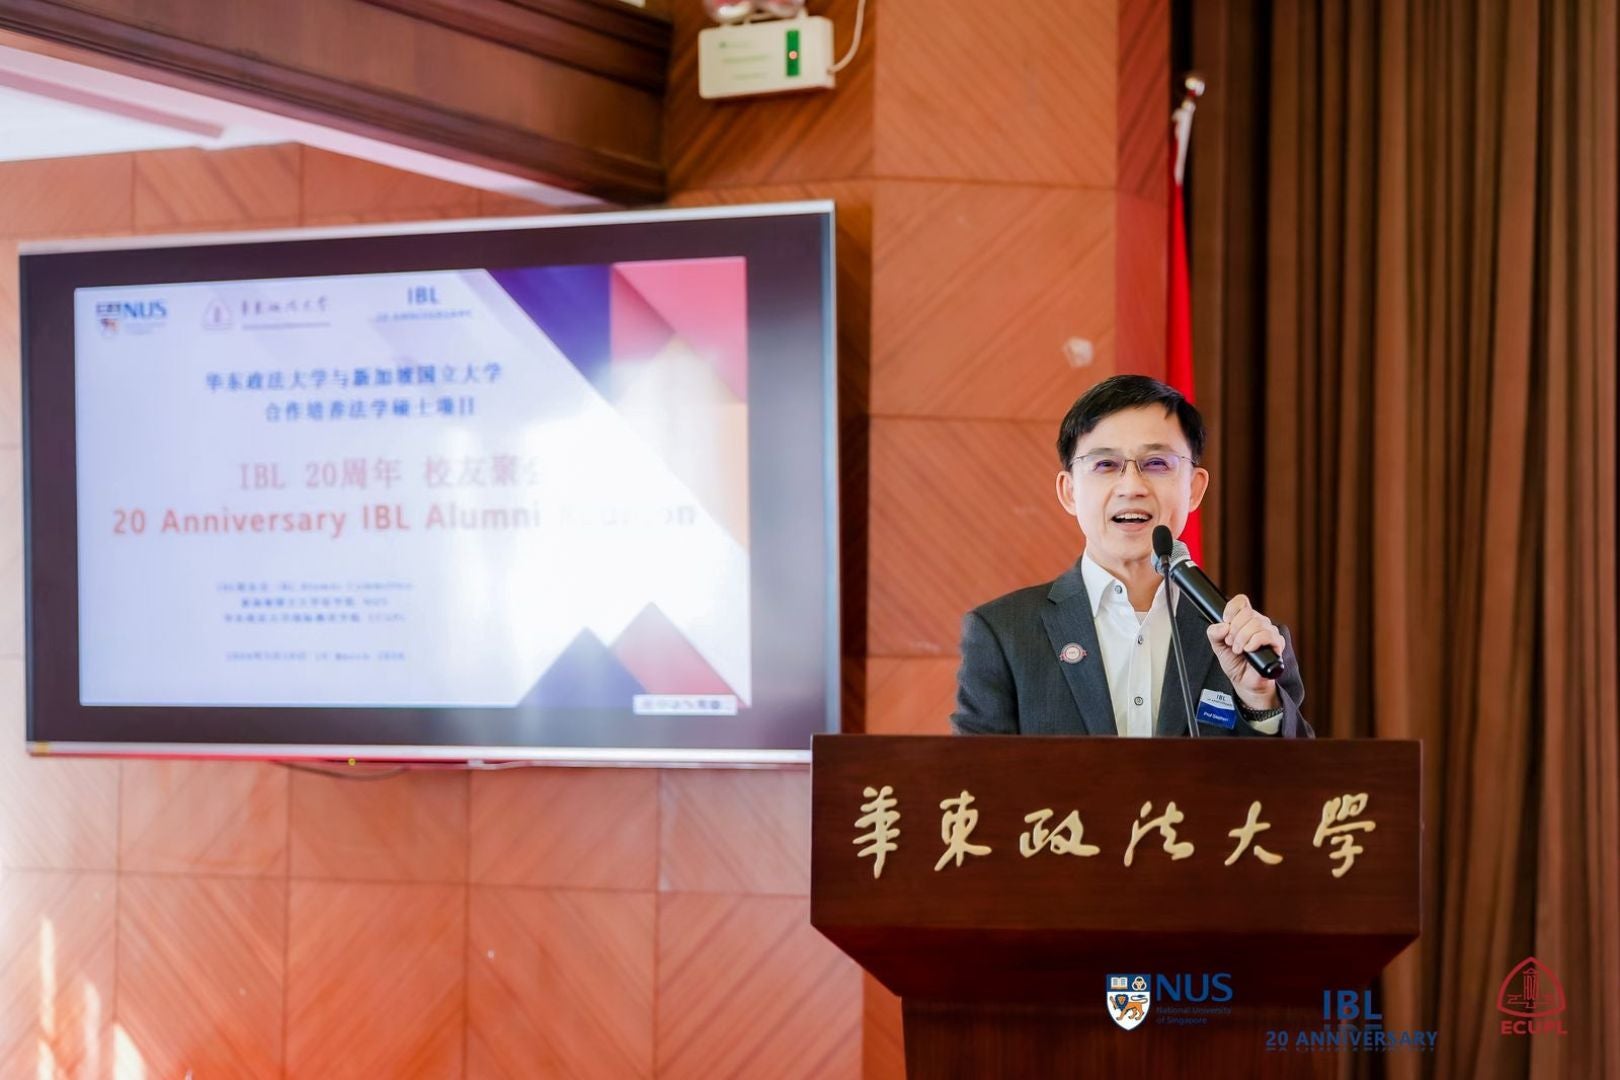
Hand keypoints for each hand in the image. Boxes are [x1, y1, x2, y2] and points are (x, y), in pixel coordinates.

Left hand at [1205, 594, 1284, 710]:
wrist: (1244, 681)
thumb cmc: (1235, 663)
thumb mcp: (1217, 646)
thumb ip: (1214, 633)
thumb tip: (1222, 626)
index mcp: (1244, 620)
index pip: (1241, 601)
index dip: (1232, 609)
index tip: (1225, 620)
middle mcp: (1258, 623)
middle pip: (1247, 612)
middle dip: (1234, 629)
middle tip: (1230, 642)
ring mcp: (1269, 632)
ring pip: (1256, 623)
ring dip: (1242, 638)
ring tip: (1238, 649)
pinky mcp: (1277, 643)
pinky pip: (1266, 635)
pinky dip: (1253, 642)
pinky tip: (1248, 650)